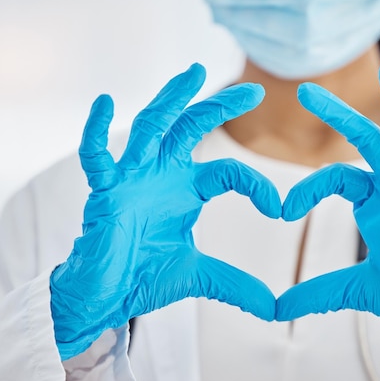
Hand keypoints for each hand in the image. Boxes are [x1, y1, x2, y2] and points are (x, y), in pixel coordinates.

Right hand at [50, 64, 280, 360]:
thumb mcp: (201, 276)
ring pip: (151, 128)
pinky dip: (97, 131)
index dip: (256, 183)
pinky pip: (97, 157)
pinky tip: (105, 102)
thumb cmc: (146, 275)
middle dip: (219, 106)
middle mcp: (161, 175)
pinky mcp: (104, 192)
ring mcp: (132, 178)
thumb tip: (274, 308)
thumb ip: (236, 285)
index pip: (227, 171)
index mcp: (185, 189)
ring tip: (194, 72)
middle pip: (191, 129)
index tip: (282, 208)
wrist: (108, 297)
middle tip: (253, 90)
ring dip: (171, 99)